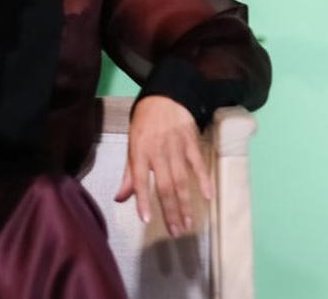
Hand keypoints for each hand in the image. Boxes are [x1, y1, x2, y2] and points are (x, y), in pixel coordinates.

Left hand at [114, 96, 212, 237]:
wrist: (165, 96)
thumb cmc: (145, 124)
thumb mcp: (132, 145)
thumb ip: (128, 174)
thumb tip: (119, 199)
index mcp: (139, 152)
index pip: (140, 180)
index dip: (143, 200)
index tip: (147, 220)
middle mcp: (157, 151)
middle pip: (164, 186)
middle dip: (170, 211)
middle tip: (176, 232)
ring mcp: (176, 147)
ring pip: (181, 180)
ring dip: (185, 203)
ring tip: (188, 223)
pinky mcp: (191, 142)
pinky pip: (198, 164)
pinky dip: (203, 180)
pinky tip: (207, 197)